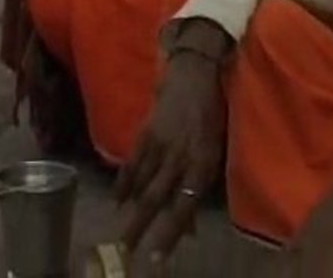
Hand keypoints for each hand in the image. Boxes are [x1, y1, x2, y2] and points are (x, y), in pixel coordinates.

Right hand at [116, 51, 226, 263]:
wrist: (194, 74)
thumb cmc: (212, 115)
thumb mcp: (215, 150)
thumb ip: (200, 186)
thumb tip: (189, 227)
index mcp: (203, 163)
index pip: (184, 206)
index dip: (169, 233)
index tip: (155, 257)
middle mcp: (181, 157)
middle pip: (157, 199)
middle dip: (142, 228)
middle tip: (127, 250)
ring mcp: (161, 144)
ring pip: (142, 184)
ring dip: (131, 211)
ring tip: (121, 235)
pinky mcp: (145, 133)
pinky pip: (132, 163)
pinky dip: (123, 184)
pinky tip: (116, 201)